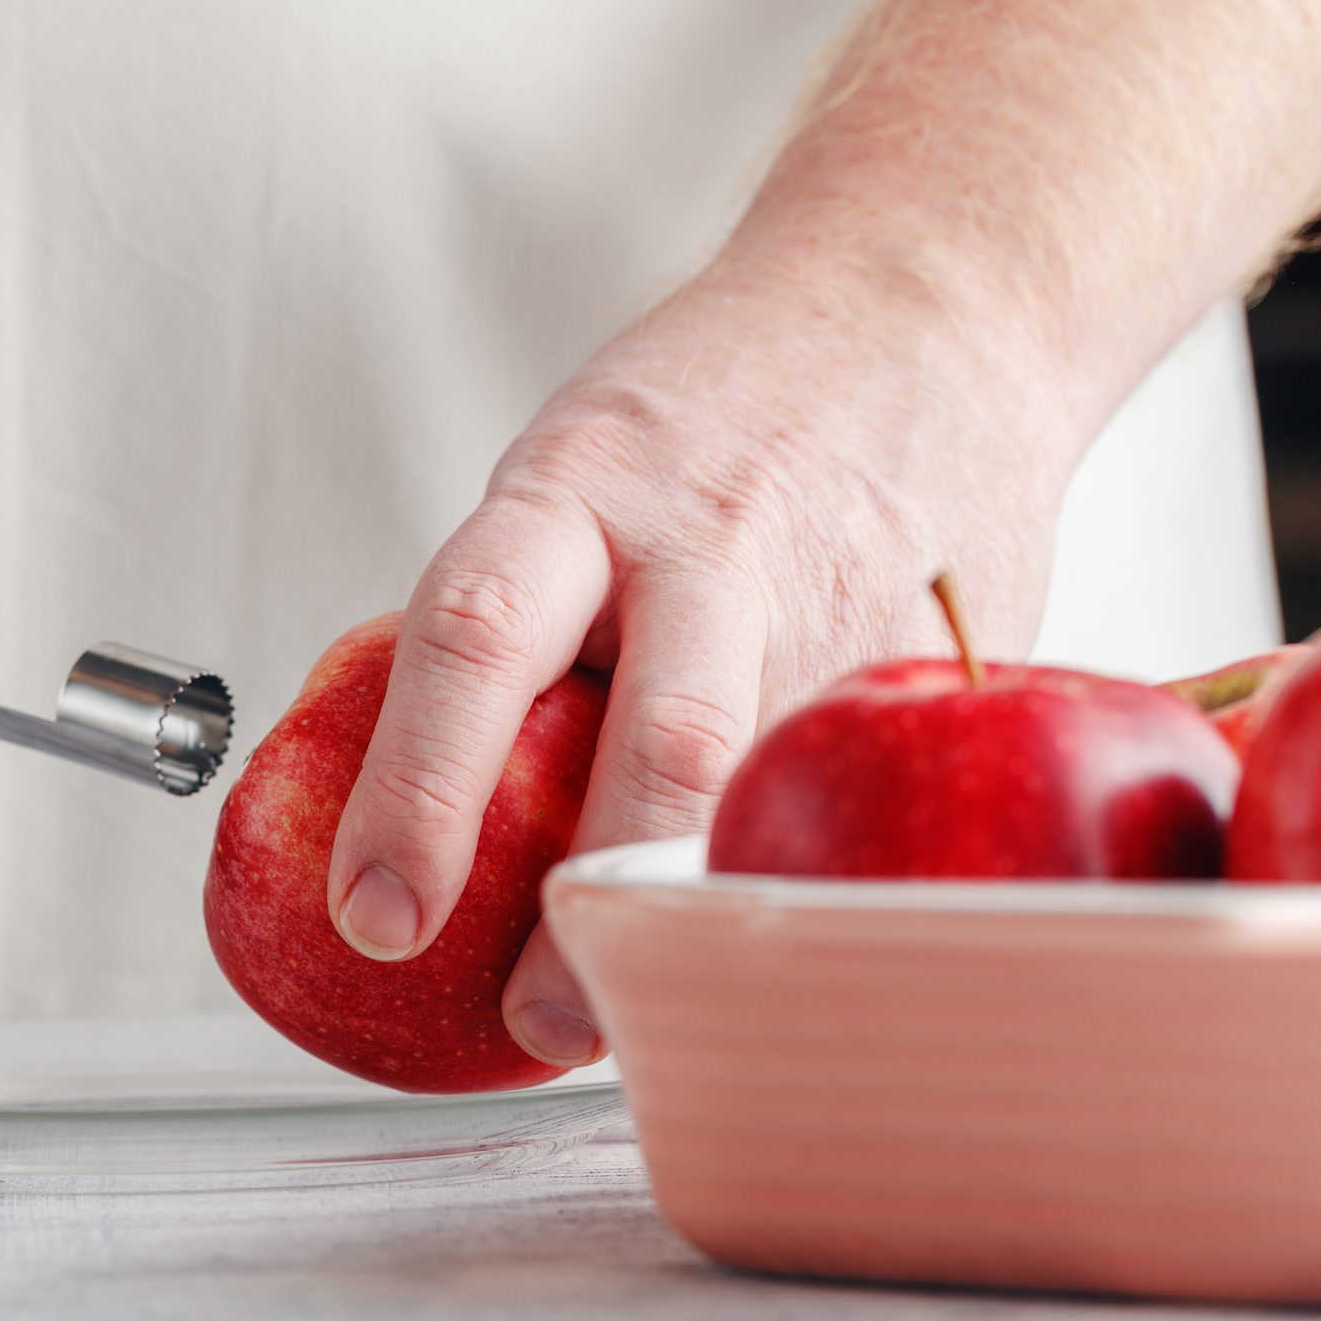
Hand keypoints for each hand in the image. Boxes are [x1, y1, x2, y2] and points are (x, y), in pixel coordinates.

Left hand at [325, 253, 1081, 1064]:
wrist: (934, 297)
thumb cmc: (716, 408)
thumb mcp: (574, 475)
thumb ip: (515, 622)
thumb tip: (411, 800)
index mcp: (577, 488)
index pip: (473, 640)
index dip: (416, 792)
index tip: (374, 916)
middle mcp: (711, 542)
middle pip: (658, 740)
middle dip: (587, 902)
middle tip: (536, 1022)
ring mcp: (843, 600)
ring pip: (771, 792)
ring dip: (703, 907)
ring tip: (657, 986)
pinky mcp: (946, 656)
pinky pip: (862, 793)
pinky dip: (804, 866)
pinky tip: (773, 909)